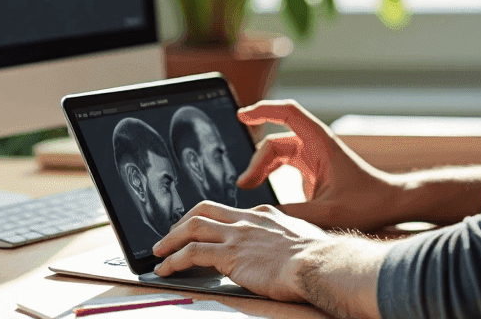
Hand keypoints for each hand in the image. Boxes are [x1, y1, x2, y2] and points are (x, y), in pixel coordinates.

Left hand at [151, 201, 328, 301]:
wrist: (321, 264)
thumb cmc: (319, 258)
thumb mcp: (301, 239)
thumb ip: (284, 239)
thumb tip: (283, 250)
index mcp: (264, 214)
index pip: (228, 211)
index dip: (209, 219)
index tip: (200, 228)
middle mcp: (247, 220)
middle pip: (203, 211)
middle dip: (182, 222)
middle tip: (170, 235)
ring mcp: (237, 235)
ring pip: (192, 229)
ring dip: (170, 240)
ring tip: (159, 252)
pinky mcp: (230, 254)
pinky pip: (192, 254)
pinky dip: (173, 260)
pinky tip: (166, 269)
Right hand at [238, 100, 401, 231]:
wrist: (388, 204)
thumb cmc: (366, 204)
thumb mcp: (326, 214)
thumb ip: (291, 214)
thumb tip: (260, 214)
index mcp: (320, 143)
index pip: (288, 114)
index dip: (263, 110)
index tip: (242, 115)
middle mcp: (315, 145)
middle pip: (275, 141)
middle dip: (256, 160)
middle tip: (243, 185)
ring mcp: (313, 156)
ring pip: (277, 152)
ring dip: (261, 167)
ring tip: (247, 188)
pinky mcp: (313, 168)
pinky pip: (284, 163)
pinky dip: (269, 172)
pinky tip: (260, 188)